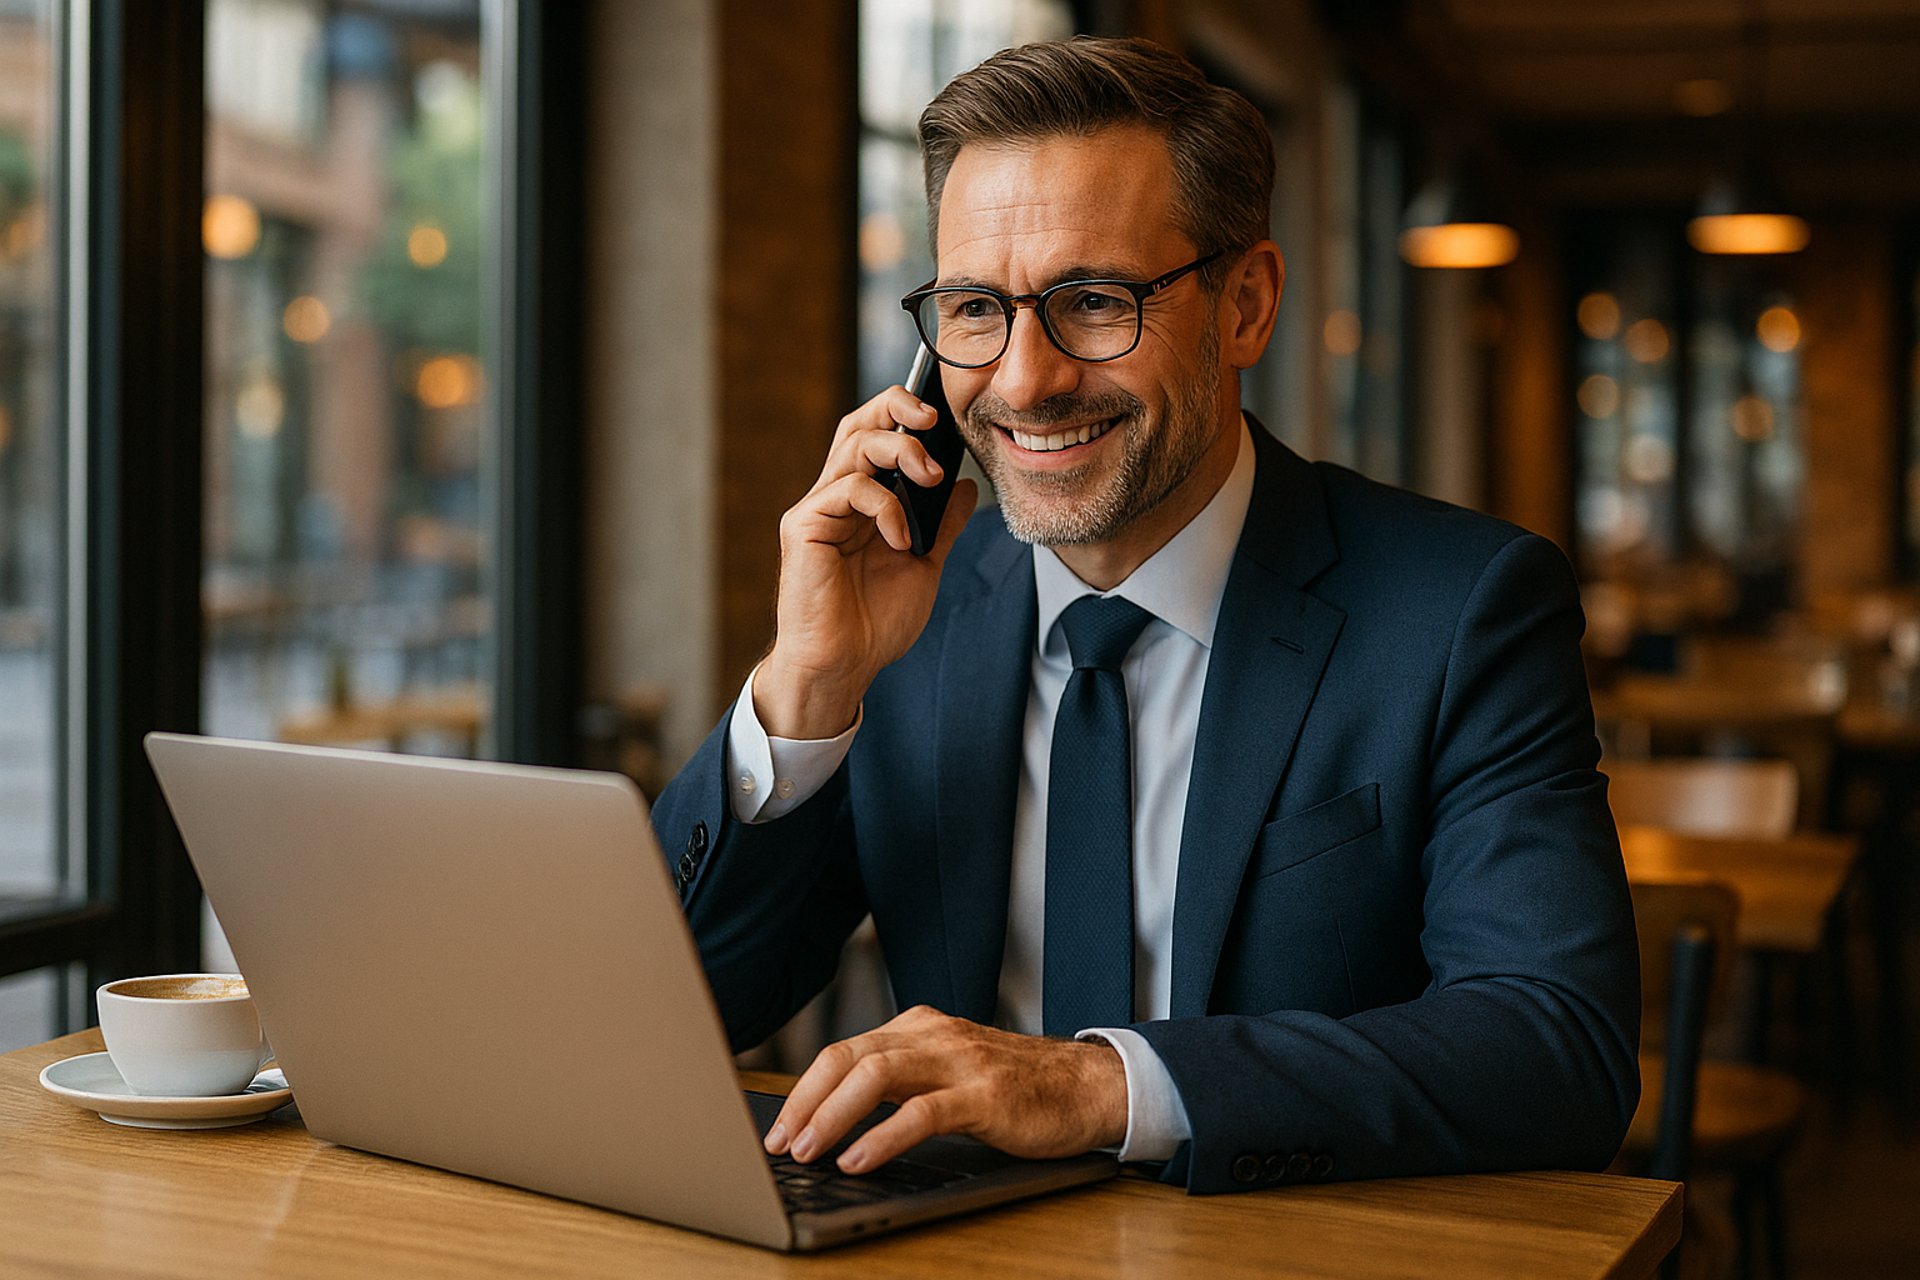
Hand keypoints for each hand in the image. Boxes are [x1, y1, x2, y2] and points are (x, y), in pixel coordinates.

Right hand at [755, 386, 978, 739]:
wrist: (844, 667)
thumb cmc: (874, 624)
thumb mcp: (923, 566)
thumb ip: (940, 526)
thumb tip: (964, 487)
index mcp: (861, 503)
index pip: (874, 435)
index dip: (902, 414)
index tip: (943, 418)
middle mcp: (835, 498)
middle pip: (858, 425)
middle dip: (897, 409)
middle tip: (933, 420)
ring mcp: (818, 509)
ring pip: (854, 446)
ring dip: (901, 452)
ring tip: (930, 478)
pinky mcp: (805, 526)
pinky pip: (849, 489)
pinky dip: (886, 506)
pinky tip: (902, 539)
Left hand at [762, 1005, 1127, 1173]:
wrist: (1089, 1086)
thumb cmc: (1017, 1088)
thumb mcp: (949, 1074)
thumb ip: (902, 1084)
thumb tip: (835, 1120)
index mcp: (918, 1028)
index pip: (843, 1052)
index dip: (803, 1091)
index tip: (778, 1129)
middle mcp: (932, 1036)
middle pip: (847, 1058)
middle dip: (805, 1103)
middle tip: (780, 1144)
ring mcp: (959, 1062)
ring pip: (876, 1077)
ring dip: (832, 1117)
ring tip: (808, 1152)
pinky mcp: (984, 1095)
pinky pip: (921, 1112)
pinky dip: (882, 1137)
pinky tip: (858, 1160)